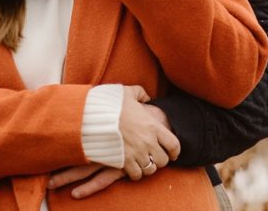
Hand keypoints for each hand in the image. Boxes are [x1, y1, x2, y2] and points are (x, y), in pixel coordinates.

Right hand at [47, 103, 174, 198]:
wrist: (93, 115)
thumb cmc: (110, 103)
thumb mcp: (128, 92)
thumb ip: (141, 93)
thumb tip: (147, 97)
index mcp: (152, 126)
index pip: (174, 144)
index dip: (175, 151)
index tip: (172, 154)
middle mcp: (148, 142)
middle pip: (163, 160)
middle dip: (160, 160)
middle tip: (154, 157)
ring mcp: (136, 153)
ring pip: (150, 170)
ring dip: (148, 167)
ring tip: (143, 163)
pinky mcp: (123, 161)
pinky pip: (136, 175)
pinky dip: (135, 173)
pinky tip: (132, 167)